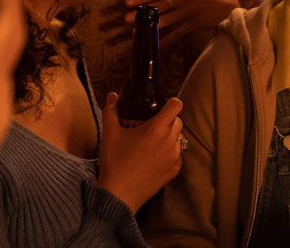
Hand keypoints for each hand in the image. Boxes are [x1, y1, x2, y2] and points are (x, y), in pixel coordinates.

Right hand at [97, 93, 184, 211]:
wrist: (118, 195)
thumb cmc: (114, 162)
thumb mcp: (109, 134)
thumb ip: (111, 111)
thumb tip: (112, 95)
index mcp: (156, 128)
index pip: (176, 105)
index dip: (171, 102)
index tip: (163, 106)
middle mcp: (169, 140)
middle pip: (178, 121)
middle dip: (168, 120)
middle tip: (153, 126)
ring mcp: (174, 156)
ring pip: (179, 138)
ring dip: (170, 137)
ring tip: (154, 143)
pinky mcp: (174, 170)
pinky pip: (178, 155)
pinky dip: (170, 153)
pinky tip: (155, 158)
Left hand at [125, 0, 238, 46]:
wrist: (229, 6)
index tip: (127, 2)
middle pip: (159, 5)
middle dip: (141, 13)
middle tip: (126, 18)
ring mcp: (190, 10)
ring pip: (166, 19)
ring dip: (150, 26)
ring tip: (136, 32)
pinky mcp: (195, 23)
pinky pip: (177, 33)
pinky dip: (166, 40)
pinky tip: (156, 45)